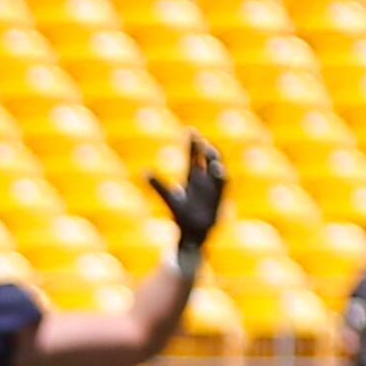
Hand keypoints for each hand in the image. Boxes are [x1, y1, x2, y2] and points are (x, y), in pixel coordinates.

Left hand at [148, 134, 226, 254]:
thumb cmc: (181, 218)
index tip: (191, 130)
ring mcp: (212, 188)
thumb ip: (158, 185)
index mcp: (191, 178)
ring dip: (213, 160)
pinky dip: (219, 176)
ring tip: (209, 152)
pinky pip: (221, 184)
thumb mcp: (169, 199)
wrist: (193, 235)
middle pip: (206, 159)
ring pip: (215, 169)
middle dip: (206, 149)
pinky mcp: (218, 198)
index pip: (193, 156)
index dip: (193, 143)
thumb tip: (144, 172)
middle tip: (202, 141)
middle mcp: (203, 181)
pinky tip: (218, 168)